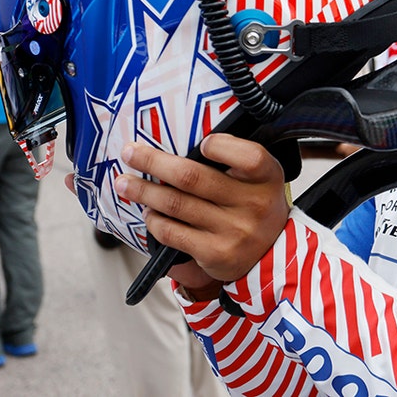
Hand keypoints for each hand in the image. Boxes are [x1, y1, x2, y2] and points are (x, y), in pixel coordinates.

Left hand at [112, 135, 291, 289]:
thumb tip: (184, 142)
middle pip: (194, 177)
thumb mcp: (260, 179)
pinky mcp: (215, 253)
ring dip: (144, 191)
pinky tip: (149, 213)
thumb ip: (236, 159)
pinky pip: (174, 233)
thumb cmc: (255, 205)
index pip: (249, 157)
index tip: (201, 143)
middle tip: (130, 152)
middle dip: (154, 162)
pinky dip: (155, 221)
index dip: (222, 147)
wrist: (271, 254)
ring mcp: (233, 231)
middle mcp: (253, 204)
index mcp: (267, 178)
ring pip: (177, 204)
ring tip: (126, 183)